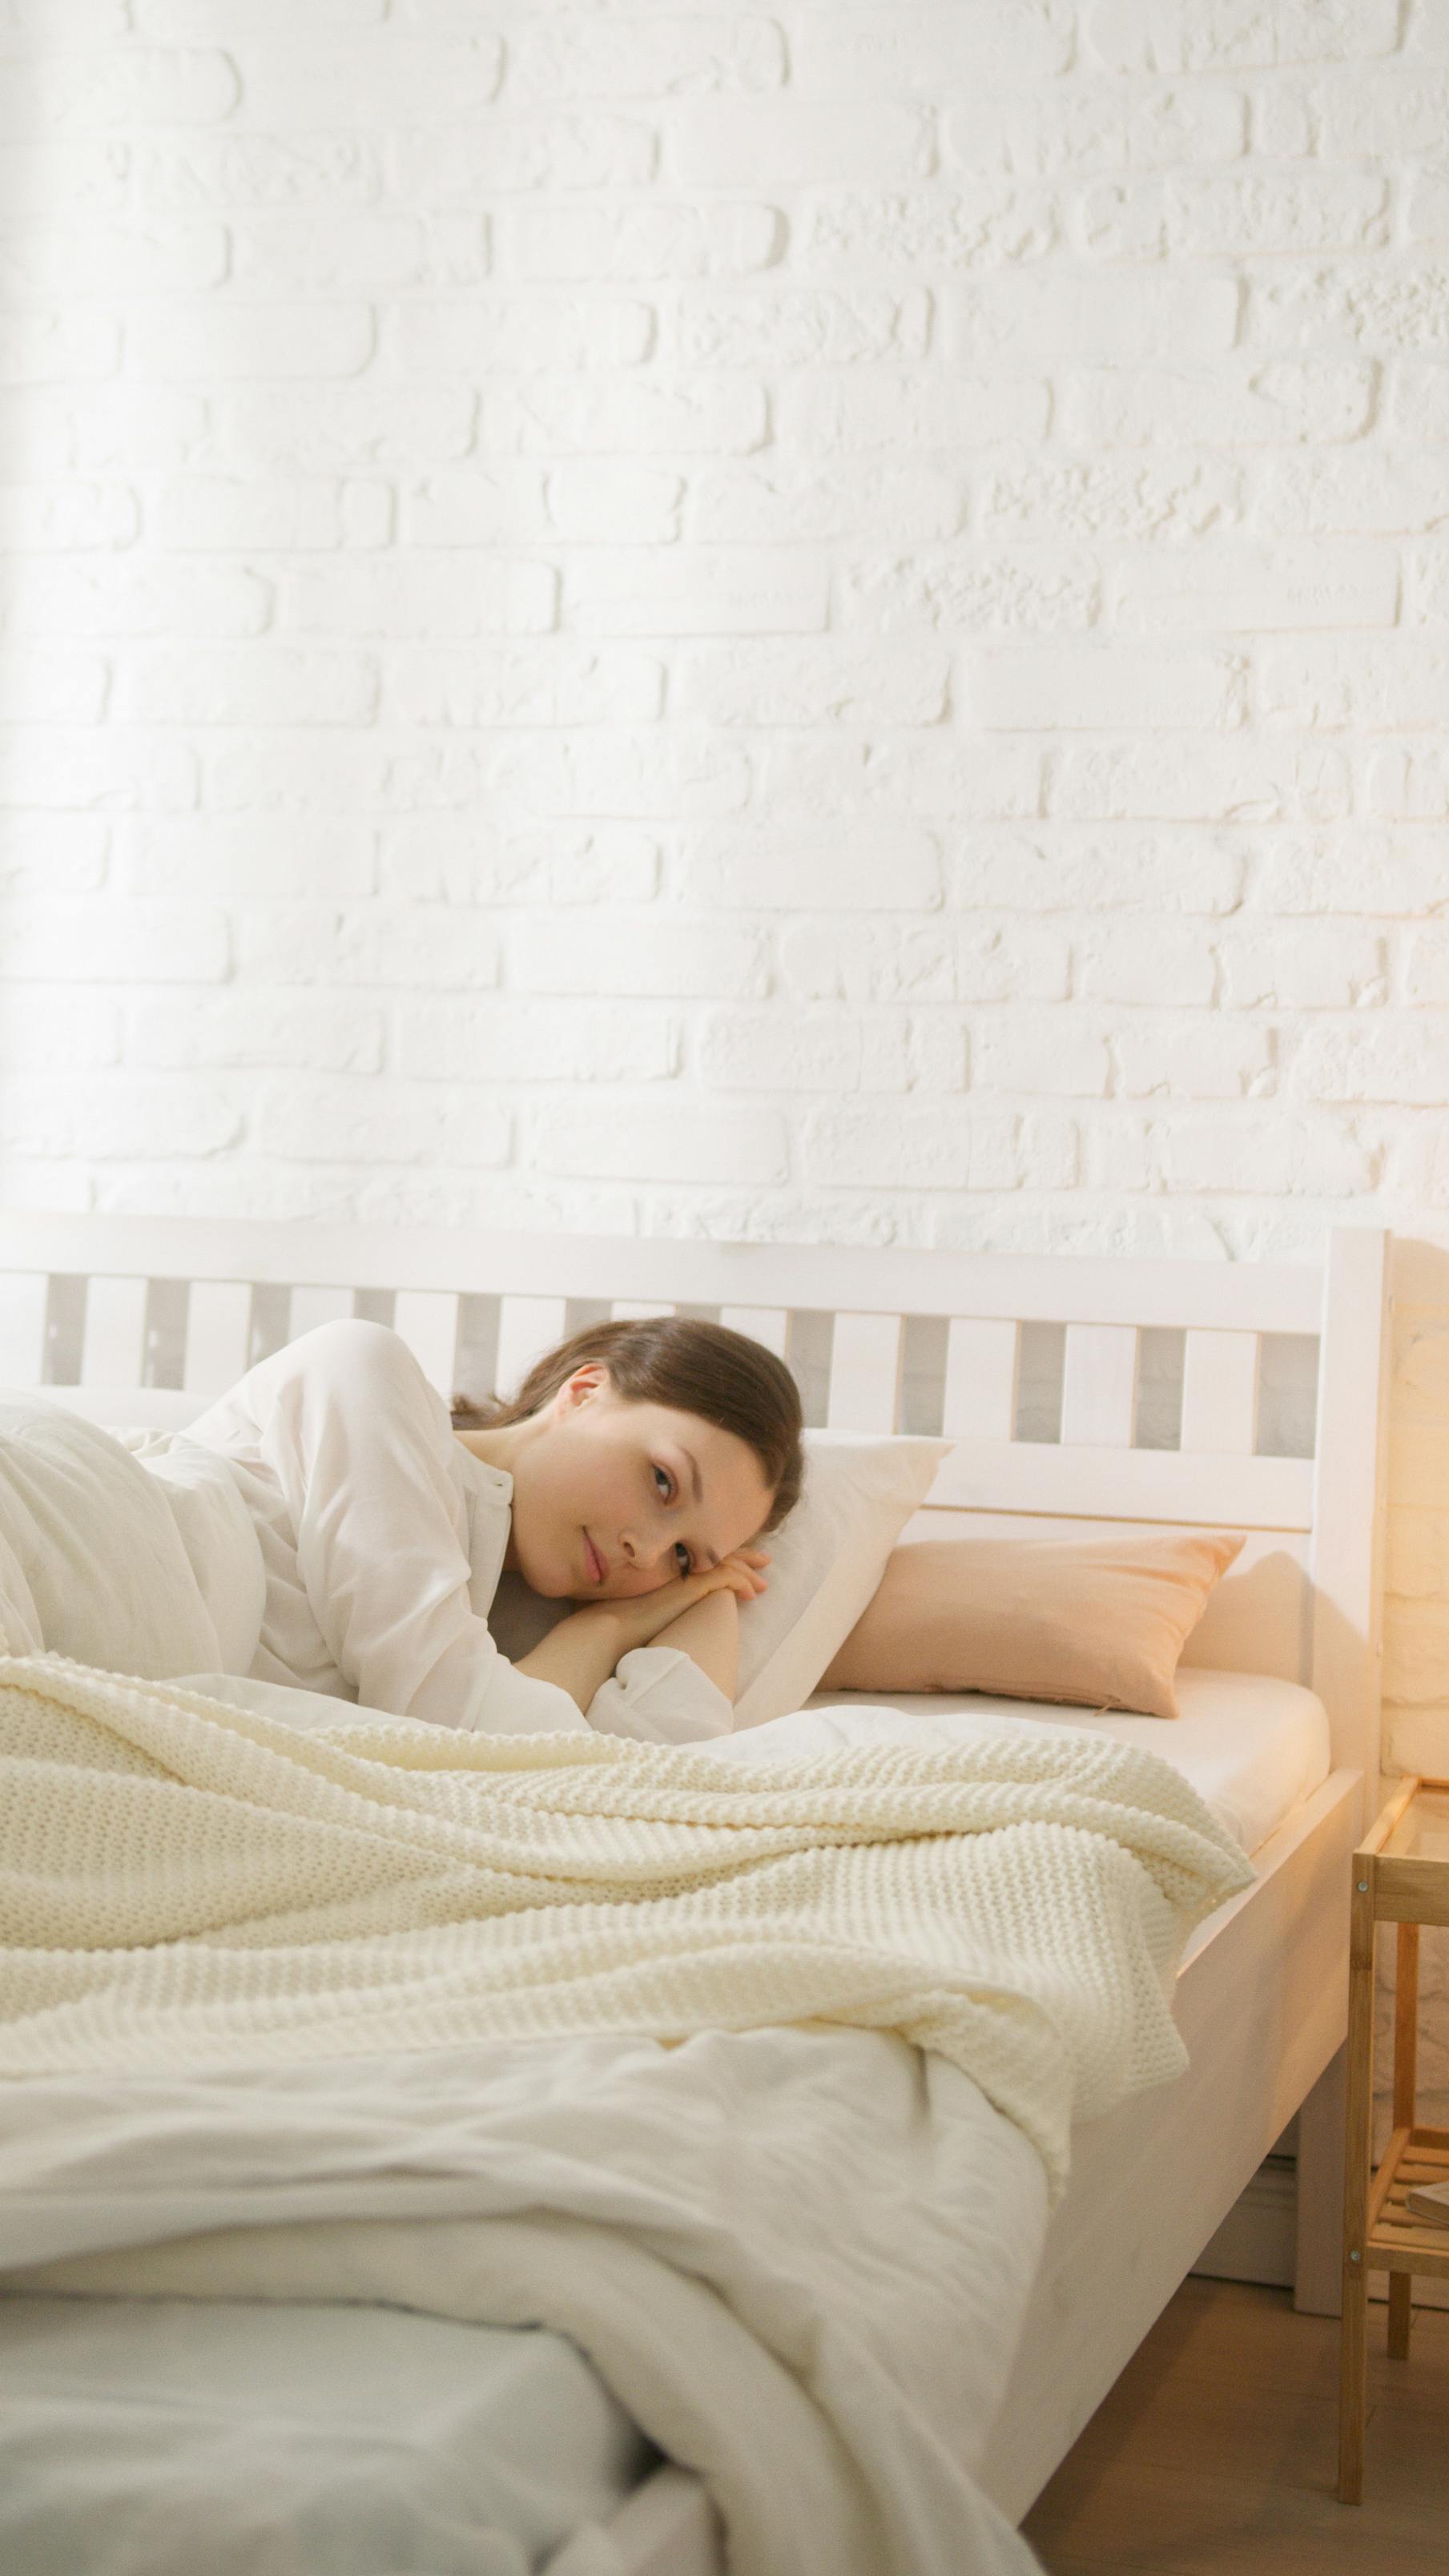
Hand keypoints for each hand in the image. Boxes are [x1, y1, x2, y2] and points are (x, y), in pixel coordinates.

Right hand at [608, 1548, 770, 1650]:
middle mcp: (677, 1565)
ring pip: (726, 1564)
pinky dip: (740, 1582)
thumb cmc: (620, 1623)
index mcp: (668, 1567)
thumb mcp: (643, 1605)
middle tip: (764, 1560)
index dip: (724, 1554)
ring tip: (762, 1586)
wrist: (611, 1627)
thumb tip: (669, 1608)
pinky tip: (750, 1595)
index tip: (742, 1561)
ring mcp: (684, 1573)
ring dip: (748, 1574)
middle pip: (719, 1553)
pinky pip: (724, 1576)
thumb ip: (658, 1599)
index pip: (703, 1554)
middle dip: (745, 1556)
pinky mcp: (690, 1585)